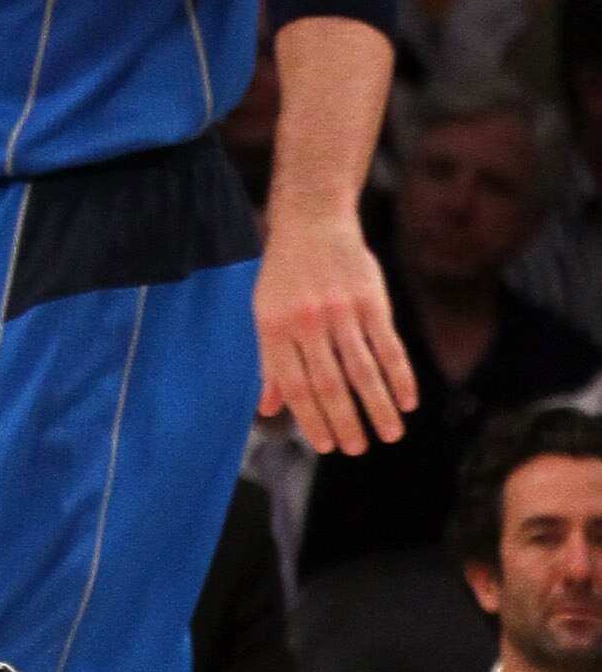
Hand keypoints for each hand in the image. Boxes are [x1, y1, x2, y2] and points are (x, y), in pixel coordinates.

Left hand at [254, 209, 415, 453]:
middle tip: (358, 449)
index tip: (326, 446)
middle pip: (329, 383)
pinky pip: (388, 347)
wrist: (311, 221)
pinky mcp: (371, 301)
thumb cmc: (284, 275)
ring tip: (390, 435)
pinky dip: (400, 378)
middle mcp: (306, 322)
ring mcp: (340, 311)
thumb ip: (268, 362)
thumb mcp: (264, 313)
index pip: (294, 384)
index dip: (310, 418)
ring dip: (378, 408)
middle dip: (345, 422)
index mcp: (274, 327)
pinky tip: (408, 402)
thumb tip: (268, 409)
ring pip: (362, 371)